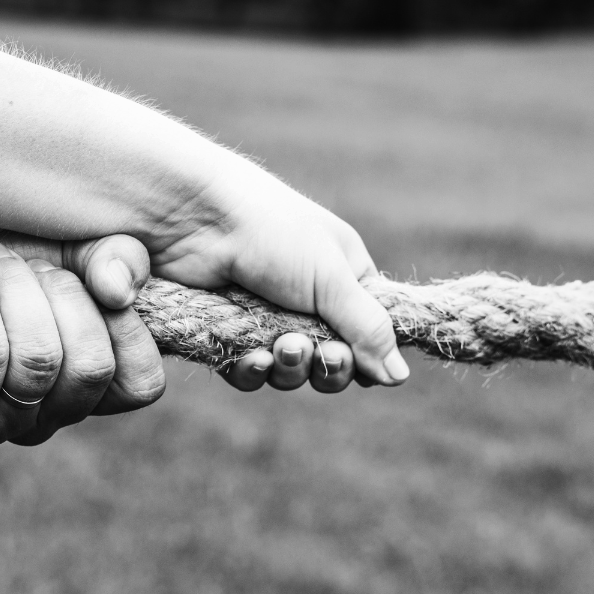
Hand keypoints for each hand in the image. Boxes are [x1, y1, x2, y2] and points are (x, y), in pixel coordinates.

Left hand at [0, 209, 163, 443]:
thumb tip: (118, 290)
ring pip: (38, 362)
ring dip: (17, 290)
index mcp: (84, 385)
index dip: (128, 328)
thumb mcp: (68, 244)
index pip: (139, 385)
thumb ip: (115, 258)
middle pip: (90, 368)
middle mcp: (46, 414)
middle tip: (30, 263)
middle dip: (64, 294)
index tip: (93, 280)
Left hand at [143, 164, 403, 392]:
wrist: (193, 216)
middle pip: (331, 361)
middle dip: (328, 367)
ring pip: (289, 372)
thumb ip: (368, 329)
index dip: (366, 355)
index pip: (370, 333)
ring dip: (291, 369)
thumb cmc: (271, 231)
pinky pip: (247, 371)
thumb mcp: (332, 277)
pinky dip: (252, 370)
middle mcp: (307, 299)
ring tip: (283, 347)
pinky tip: (250, 358)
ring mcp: (264, 316)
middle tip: (322, 353)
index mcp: (343, 276)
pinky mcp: (225, 331)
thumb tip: (400, 376)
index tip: (361, 360)